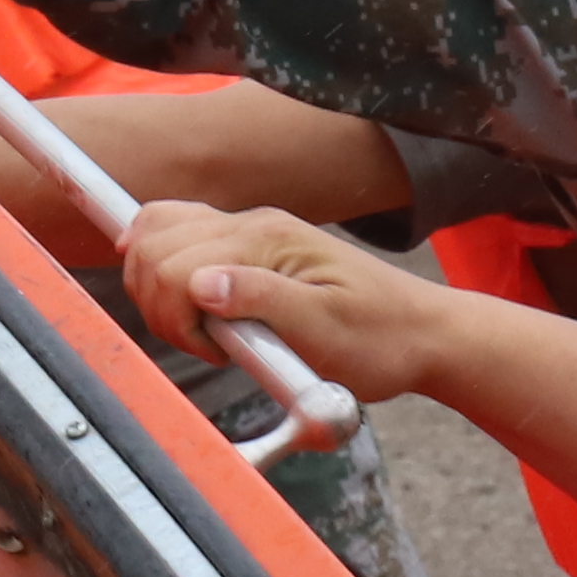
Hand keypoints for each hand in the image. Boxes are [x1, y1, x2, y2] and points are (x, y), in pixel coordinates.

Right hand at [119, 200, 450, 399]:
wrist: (422, 334)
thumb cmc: (380, 338)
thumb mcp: (325, 329)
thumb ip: (261, 300)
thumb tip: (199, 285)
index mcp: (267, 239)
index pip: (174, 263)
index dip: (175, 316)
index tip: (216, 351)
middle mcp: (252, 224)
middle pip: (154, 241)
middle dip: (158, 302)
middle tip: (205, 345)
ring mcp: (249, 233)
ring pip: (158, 232)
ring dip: (158, 288)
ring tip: (202, 332)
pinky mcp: (250, 251)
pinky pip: (181, 238)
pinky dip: (163, 267)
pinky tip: (178, 299)